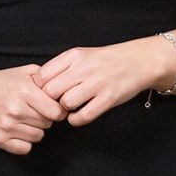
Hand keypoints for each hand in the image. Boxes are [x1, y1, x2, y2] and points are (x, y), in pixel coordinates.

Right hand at [0, 64, 65, 154]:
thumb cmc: (3, 82)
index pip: (57, 112)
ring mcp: (5, 125)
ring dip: (34, 129)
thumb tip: (68, 92)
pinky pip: (25, 148)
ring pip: (38, 137)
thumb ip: (48, 79)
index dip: (57, 110)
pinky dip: (24, 141)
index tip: (52, 107)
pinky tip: (17, 129)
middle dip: (44, 118)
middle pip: (48, 124)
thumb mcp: (26, 72)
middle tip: (33, 110)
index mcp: (25, 91)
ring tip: (23, 118)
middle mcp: (15, 109)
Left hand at [33, 38, 166, 126]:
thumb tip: (37, 84)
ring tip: (68, 109)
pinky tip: (78, 116)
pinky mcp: (108, 99)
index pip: (42, 75)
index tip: (43, 94)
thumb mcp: (80, 55)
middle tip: (53, 105)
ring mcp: (96, 84)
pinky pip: (83, 116)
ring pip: (65, 103)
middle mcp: (83, 68)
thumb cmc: (105, 60)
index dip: (39, 89)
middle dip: (49, 102)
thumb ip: (60, 67)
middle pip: (50, 91)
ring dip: (64, 110)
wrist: (137, 61)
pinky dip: (76, 120)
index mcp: (73, 56)